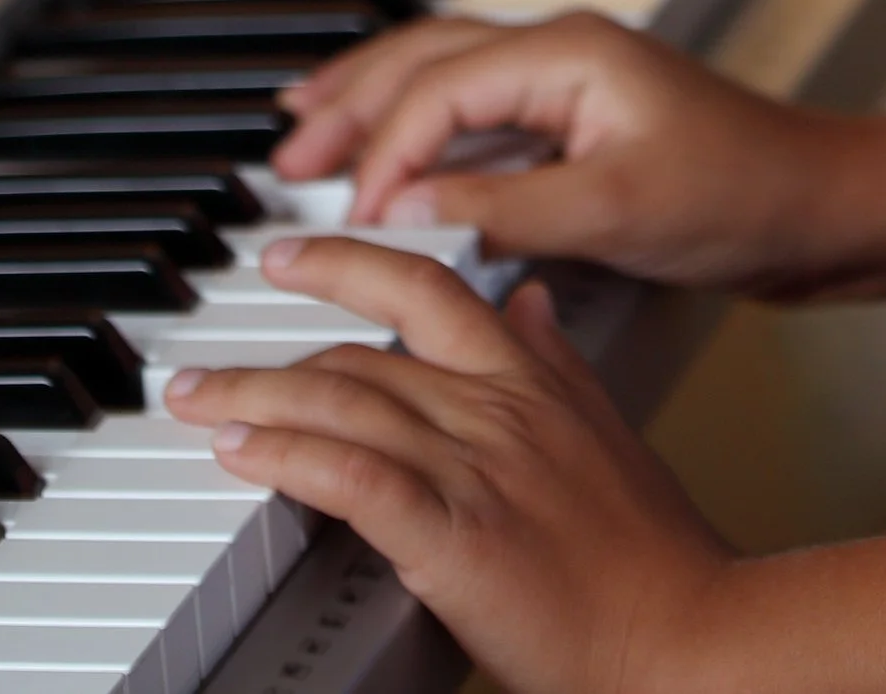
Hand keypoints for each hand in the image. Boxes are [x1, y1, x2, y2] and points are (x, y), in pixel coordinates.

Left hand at [168, 235, 728, 693]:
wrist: (689, 630)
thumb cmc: (653, 553)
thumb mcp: (608, 430)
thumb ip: (557, 361)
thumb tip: (530, 302)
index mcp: (532, 377)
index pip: (426, 288)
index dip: (350, 261)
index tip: (294, 255)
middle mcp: (497, 408)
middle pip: (365, 349)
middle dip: (271, 346)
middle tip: (207, 355)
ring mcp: (475, 468)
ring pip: (343, 404)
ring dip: (253, 399)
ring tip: (196, 401)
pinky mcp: (454, 536)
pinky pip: (352, 478)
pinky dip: (289, 457)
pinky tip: (242, 453)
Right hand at [273, 10, 848, 295]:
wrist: (816, 207)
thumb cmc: (741, 195)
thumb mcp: (616, 211)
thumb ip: (506, 207)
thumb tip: (412, 207)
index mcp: (568, 52)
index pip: (442, 89)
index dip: (387, 152)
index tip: (355, 215)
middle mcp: (562, 52)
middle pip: (428, 56)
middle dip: (351, 100)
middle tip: (286, 154)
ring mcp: (569, 84)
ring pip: (445, 74)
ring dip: (374, 103)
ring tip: (308, 133)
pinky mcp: (577, 124)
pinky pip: (475, 111)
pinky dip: (420, 128)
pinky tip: (396, 159)